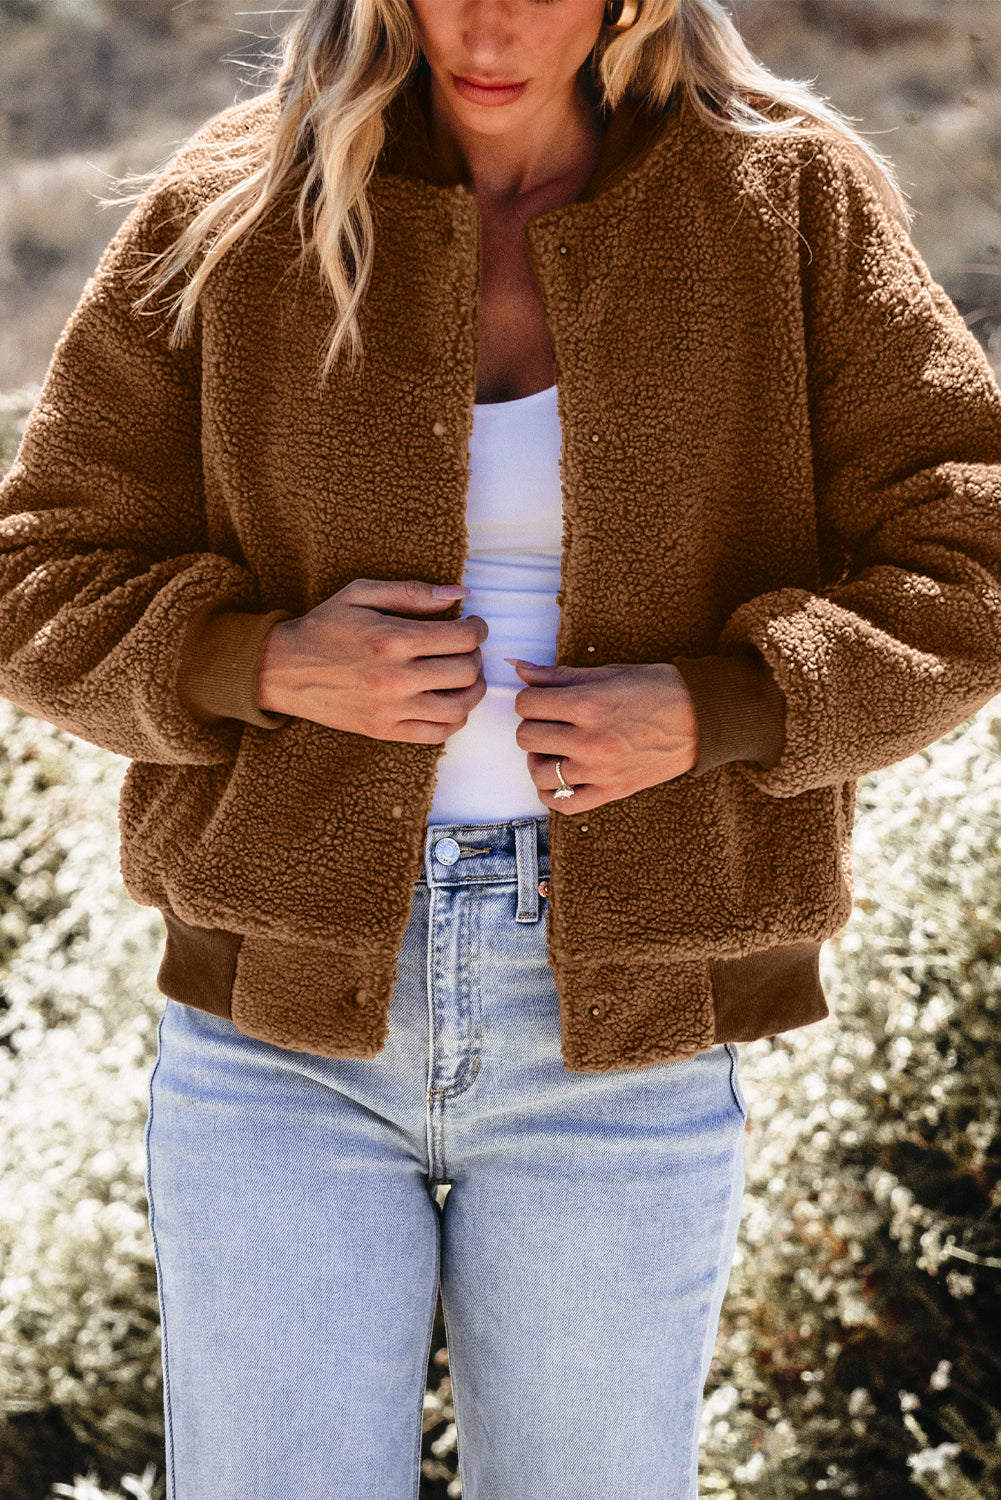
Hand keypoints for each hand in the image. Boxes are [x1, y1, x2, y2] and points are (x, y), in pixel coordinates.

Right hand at [257, 578, 487, 741]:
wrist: (282, 669)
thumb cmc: (323, 627)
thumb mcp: (361, 594)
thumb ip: (412, 592)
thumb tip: (460, 594)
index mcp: (392, 640)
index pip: (463, 638)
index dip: (478, 628)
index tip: (473, 624)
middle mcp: (395, 679)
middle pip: (467, 671)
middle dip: (475, 655)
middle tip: (466, 648)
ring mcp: (391, 710)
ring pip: (460, 706)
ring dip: (472, 689)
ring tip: (464, 675)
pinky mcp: (384, 732)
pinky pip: (438, 733)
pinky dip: (454, 719)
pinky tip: (449, 701)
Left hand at [506, 659, 698, 814]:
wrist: (702, 718)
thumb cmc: (658, 690)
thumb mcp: (608, 673)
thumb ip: (559, 675)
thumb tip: (519, 669)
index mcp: (588, 705)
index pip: (526, 704)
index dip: (531, 699)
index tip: (544, 699)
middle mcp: (590, 741)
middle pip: (526, 737)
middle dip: (533, 725)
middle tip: (552, 721)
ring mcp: (600, 771)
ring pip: (537, 772)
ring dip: (539, 759)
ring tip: (554, 749)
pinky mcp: (611, 792)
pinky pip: (562, 804)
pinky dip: (551, 793)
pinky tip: (558, 777)